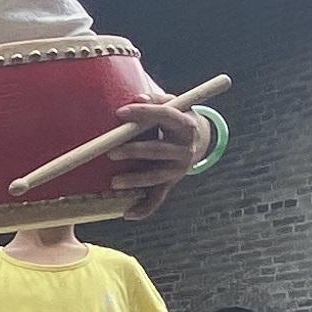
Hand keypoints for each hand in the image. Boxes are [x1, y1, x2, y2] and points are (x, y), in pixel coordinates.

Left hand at [107, 98, 214, 215]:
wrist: (200, 140)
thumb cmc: (178, 117)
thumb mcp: (174, 104)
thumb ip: (157, 100)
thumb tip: (138, 98)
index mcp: (186, 125)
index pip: (165, 116)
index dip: (143, 113)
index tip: (119, 113)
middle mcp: (185, 149)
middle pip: (158, 150)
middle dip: (134, 151)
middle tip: (110, 152)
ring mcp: (179, 168)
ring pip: (157, 177)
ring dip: (136, 181)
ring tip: (114, 183)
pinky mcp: (172, 182)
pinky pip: (159, 198)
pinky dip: (144, 208)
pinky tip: (128, 214)